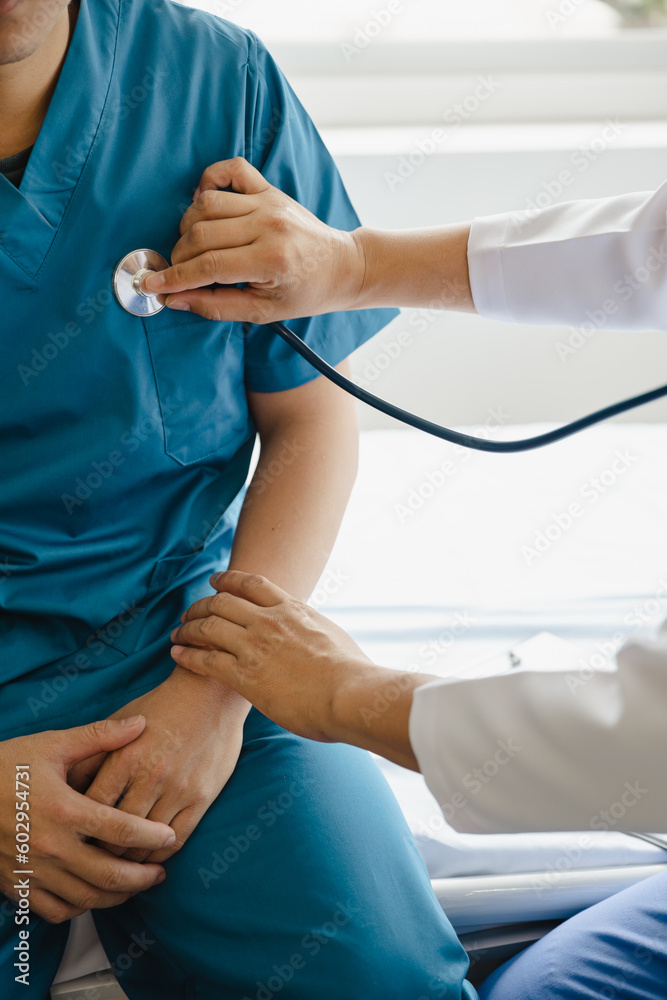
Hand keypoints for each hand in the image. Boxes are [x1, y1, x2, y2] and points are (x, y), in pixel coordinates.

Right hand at [0, 718, 175, 923]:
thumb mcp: (52, 745)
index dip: (151, 835)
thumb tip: (140, 723)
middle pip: (108, 873)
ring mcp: (33, 870)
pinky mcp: (17, 885)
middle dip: (142, 877)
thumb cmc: (6, 765)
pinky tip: (94, 896)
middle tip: (160, 872)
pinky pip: (55, 911)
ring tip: (136, 885)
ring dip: (117, 896)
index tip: (170, 836)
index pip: (120, 830)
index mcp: (64, 809)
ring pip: (86, 898)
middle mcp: (50, 846)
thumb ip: (98, 737)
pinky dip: (80, 909)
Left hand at [82, 668, 247, 863]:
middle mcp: (152, 774)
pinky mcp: (202, 796)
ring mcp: (179, 787)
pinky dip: (160, 854)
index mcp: (126, 755)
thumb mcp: (123, 721)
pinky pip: (177, 839)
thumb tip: (69, 785)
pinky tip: (149, 856)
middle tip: (90, 861)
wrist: (212, 693)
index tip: (73, 837)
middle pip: (117, 830)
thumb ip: (98, 751)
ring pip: (146, 840)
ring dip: (130, 859)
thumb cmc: (162, 706)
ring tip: (118, 866)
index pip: (94, 806)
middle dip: (101, 851)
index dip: (80, 827)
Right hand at [142, 157, 365, 322]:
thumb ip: (217, 306)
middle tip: (179, 272)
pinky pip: (230, 168)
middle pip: (202, 233)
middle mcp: (268, 225)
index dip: (176, 277)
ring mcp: (269, 202)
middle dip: (180, 256)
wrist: (342, 266)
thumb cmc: (305, 293)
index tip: (153, 285)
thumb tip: (175, 298)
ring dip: (188, 227)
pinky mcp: (269, 188)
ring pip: (207, 204)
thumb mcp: (263, 312)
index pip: (209, 266)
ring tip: (193, 248)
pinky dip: (209, 180)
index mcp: (271, 260)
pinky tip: (203, 203)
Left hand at [170, 571, 370, 742]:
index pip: (251, 583)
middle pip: (221, 602)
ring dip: (187, 629)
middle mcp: (269, 621)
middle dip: (200, 606)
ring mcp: (255, 646)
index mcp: (292, 608)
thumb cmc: (351, 672)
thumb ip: (315, 630)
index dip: (227, 579)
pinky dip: (187, 655)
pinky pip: (205, 660)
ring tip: (177, 634)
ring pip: (208, 627)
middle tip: (188, 613)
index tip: (214, 581)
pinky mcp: (246, 676)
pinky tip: (176, 656)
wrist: (349, 694)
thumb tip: (317, 635)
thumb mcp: (333, 635)